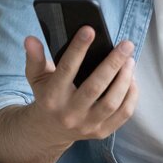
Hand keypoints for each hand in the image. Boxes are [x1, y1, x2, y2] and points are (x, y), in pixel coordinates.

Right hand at [23, 27, 138, 148]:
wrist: (49, 131)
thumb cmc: (47, 97)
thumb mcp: (36, 78)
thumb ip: (34, 58)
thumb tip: (30, 40)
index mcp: (52, 97)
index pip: (66, 69)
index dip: (78, 48)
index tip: (90, 30)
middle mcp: (69, 113)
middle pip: (95, 87)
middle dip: (113, 63)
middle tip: (126, 44)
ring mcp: (87, 125)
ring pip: (112, 102)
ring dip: (125, 79)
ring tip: (130, 60)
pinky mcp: (101, 132)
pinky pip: (123, 114)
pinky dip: (131, 95)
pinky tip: (132, 79)